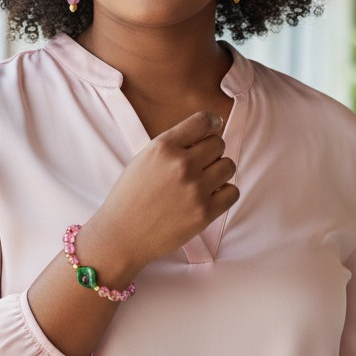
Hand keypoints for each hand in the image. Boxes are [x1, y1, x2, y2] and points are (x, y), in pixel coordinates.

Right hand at [88, 111, 238, 273]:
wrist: (122, 234)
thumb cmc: (130, 196)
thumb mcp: (145, 158)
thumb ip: (173, 144)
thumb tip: (206, 133)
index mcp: (164, 147)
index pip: (203, 121)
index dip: (212, 122)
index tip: (214, 126)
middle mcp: (181, 164)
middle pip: (218, 143)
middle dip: (211, 151)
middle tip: (199, 163)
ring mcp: (195, 189)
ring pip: (228, 166)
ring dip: (219, 171)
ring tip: (202, 181)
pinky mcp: (205, 213)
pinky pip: (232, 192)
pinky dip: (224, 193)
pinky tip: (208, 197)